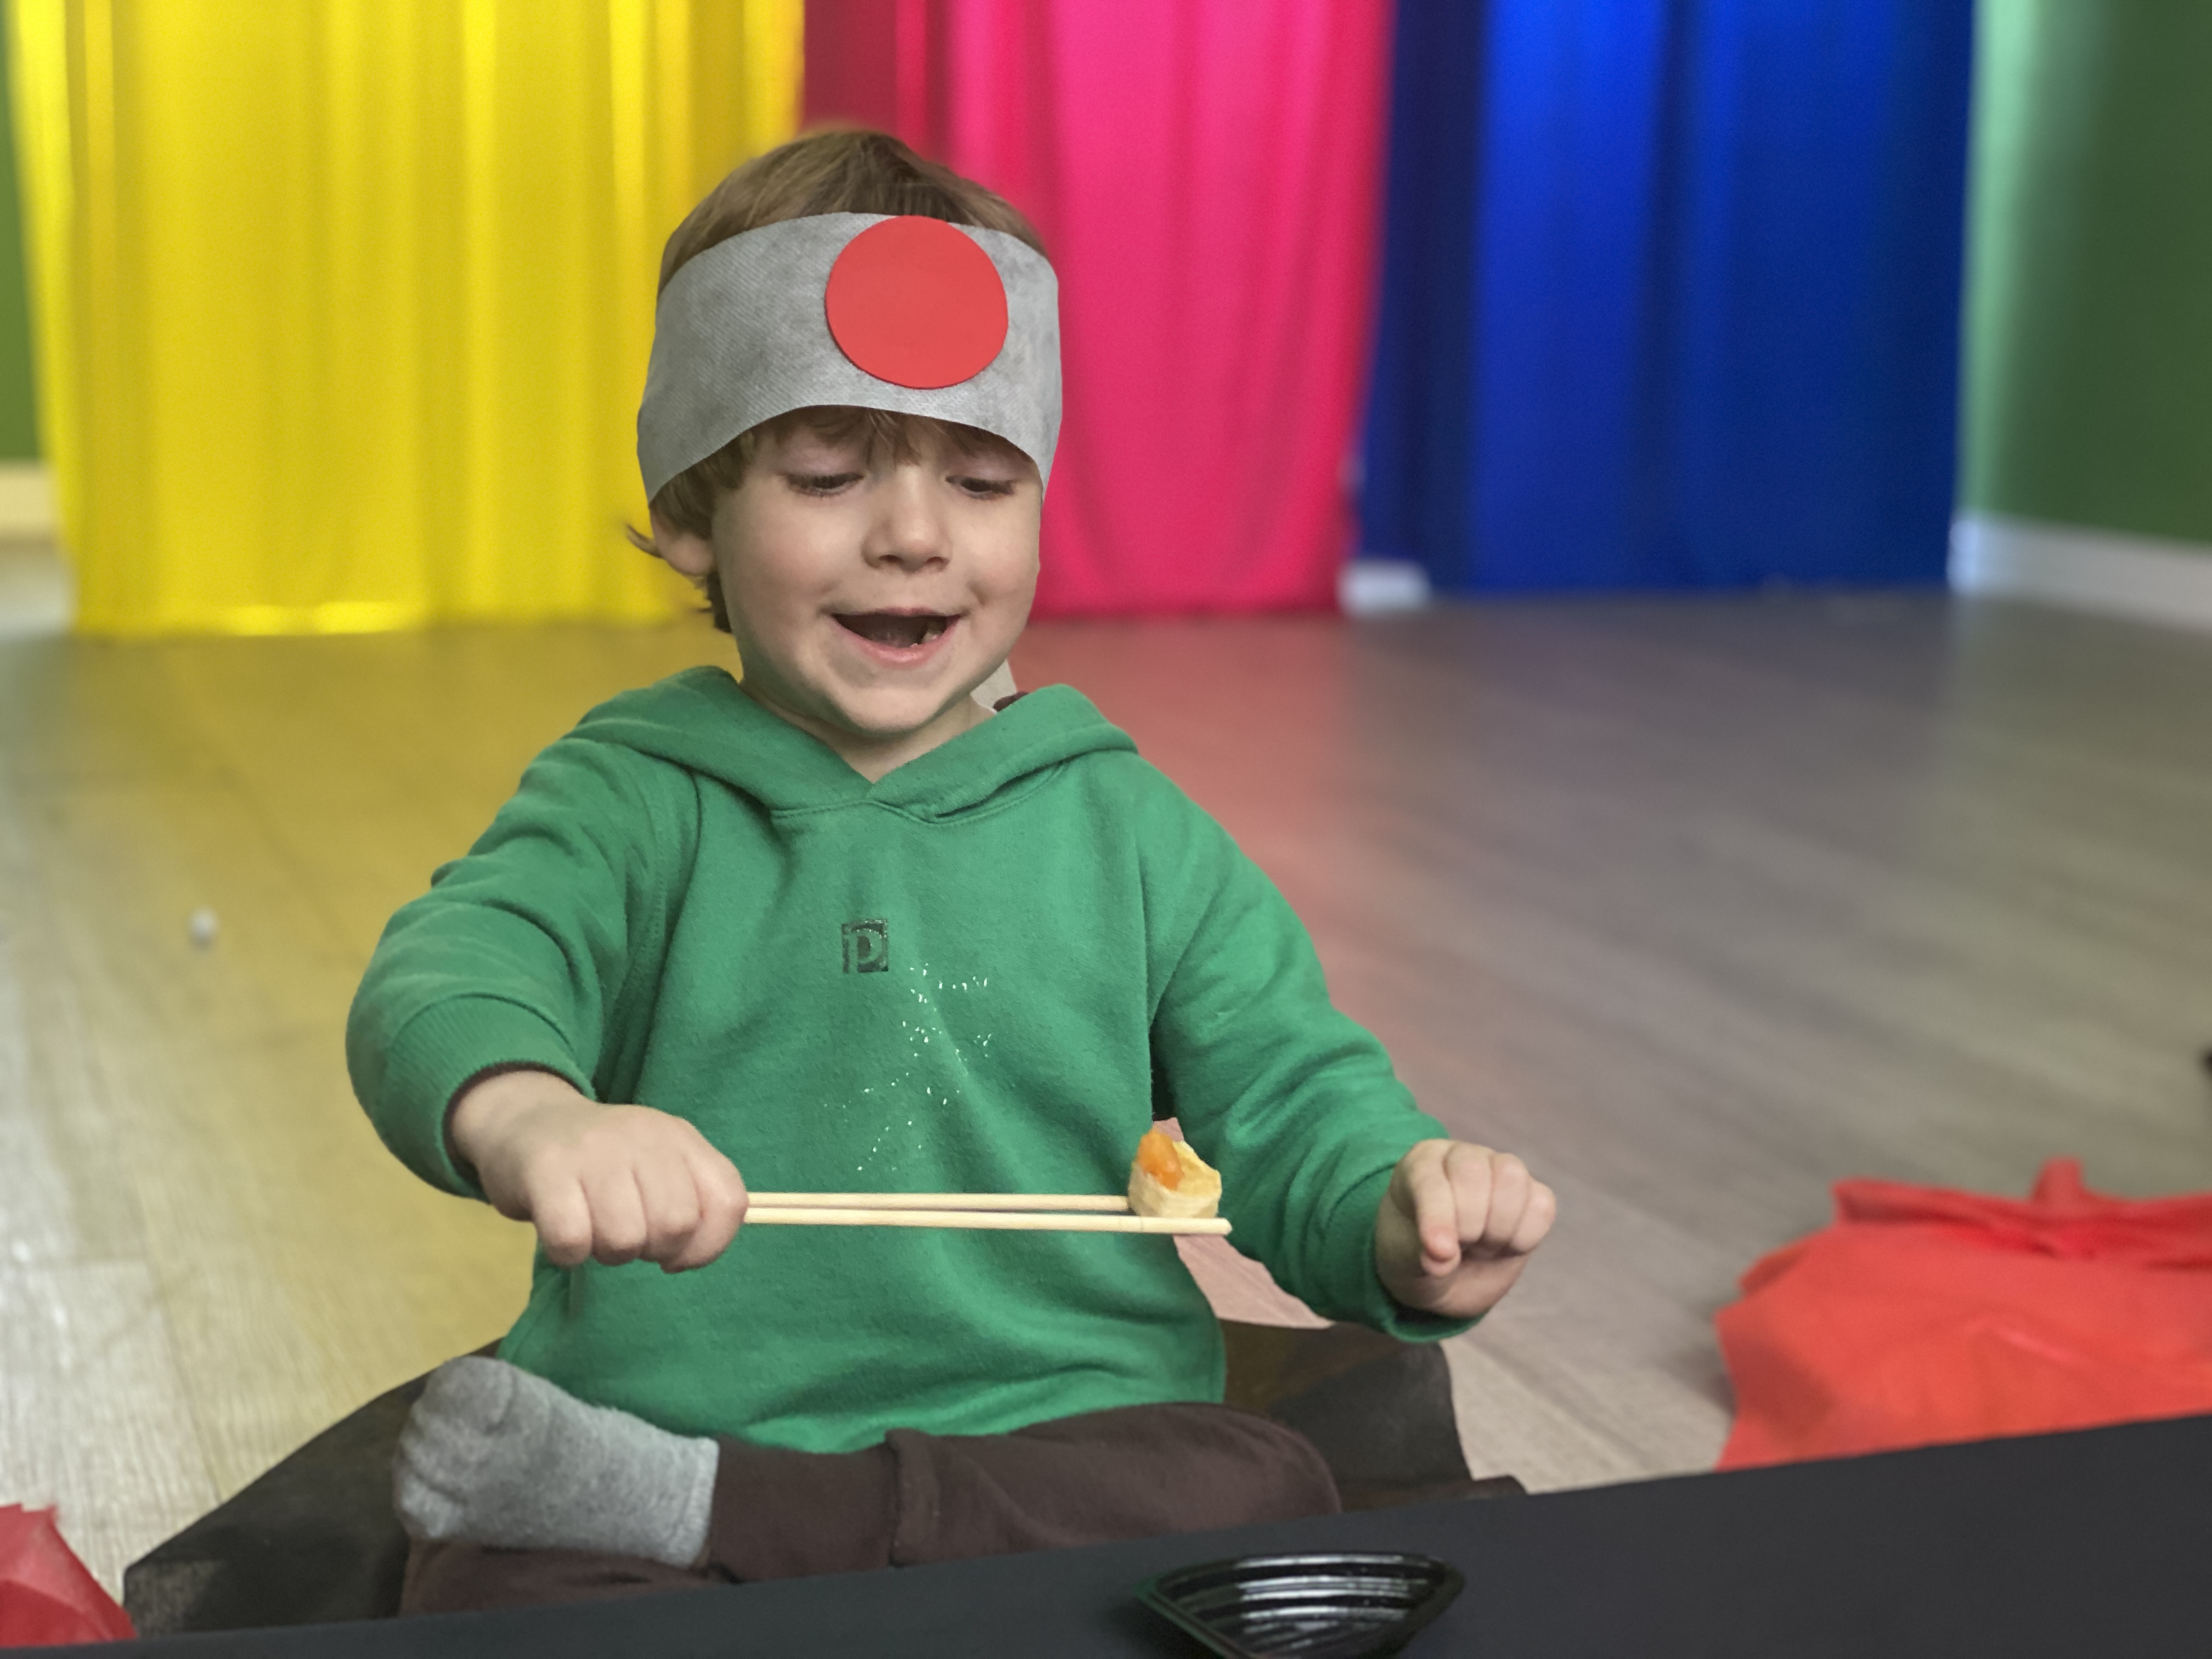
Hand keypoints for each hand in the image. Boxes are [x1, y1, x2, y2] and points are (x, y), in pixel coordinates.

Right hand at [449, 1069, 748, 1272]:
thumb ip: (692, 1204)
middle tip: (626, 1234)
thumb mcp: (660, 1166)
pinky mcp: (548, 1169)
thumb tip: (687, 1257)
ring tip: (593, 1229)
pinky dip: (568, 1254)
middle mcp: (644, 1136)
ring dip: (608, 1252)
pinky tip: (564, 1234)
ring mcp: (596, 1150)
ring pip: (625, 1239)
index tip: (676, 1253)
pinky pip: (572, 1240)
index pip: (729, 1202)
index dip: (708, 1246)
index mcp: (681, 1137)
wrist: (528, 1122)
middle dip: (652, 1250)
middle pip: (676, 1225)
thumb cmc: (603, 1162)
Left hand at [1374, 1140, 1555, 1320]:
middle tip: (1459, 1248)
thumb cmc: (1416, 1257)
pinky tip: (1504, 1246)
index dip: (1438, 1217)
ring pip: (1511, 1179)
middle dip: (1468, 1224)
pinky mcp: (1533, 1194)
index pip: (1431, 1180)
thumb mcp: (1402, 1259)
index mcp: (1421, 1163)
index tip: (1440, 1254)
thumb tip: (1443, 1257)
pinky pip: (1541, 1206)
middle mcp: (1462, 1157)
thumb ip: (1418, 1254)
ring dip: (1498, 1228)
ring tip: (1480, 1246)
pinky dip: (1525, 1236)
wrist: (1447, 1277)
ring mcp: (1500, 1171)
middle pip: (1473, 1172)